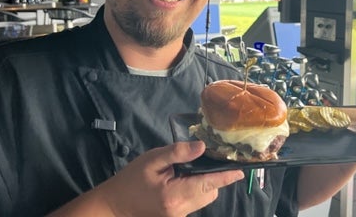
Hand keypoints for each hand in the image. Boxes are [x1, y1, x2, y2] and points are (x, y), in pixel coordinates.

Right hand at [91, 141, 243, 215]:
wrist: (114, 205)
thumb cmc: (130, 180)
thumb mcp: (151, 160)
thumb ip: (177, 153)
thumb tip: (202, 146)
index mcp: (176, 195)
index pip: (210, 184)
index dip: (227, 176)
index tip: (241, 169)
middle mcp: (182, 209)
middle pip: (210, 192)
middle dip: (211, 177)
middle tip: (197, 161)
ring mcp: (180, 216)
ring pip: (204, 198)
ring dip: (202, 184)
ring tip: (183, 171)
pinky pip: (194, 202)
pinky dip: (193, 190)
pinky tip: (178, 181)